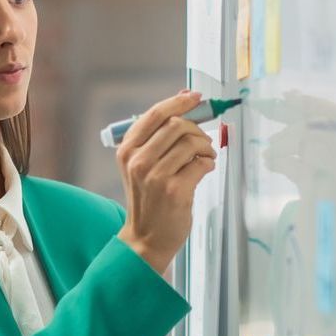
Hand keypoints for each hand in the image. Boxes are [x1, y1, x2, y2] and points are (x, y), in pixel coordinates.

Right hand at [114, 89, 217, 273]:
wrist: (146, 238)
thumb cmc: (148, 199)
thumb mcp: (140, 166)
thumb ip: (156, 139)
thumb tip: (184, 104)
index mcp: (127, 151)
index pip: (155, 115)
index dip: (179, 103)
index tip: (195, 98)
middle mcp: (138, 161)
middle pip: (176, 125)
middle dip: (196, 129)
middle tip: (202, 142)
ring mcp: (156, 176)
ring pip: (191, 142)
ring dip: (205, 147)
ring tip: (205, 157)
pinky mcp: (175, 190)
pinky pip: (201, 163)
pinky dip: (208, 163)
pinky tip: (204, 169)